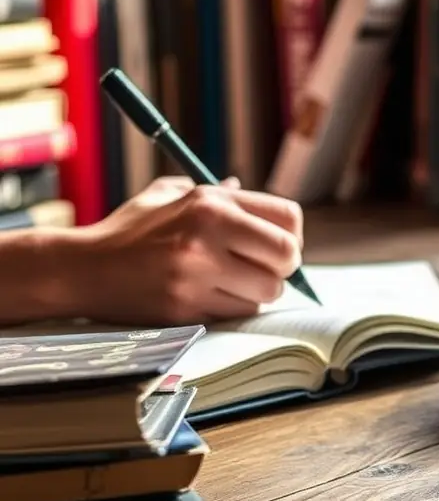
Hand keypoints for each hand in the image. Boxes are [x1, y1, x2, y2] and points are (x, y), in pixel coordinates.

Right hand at [69, 176, 303, 325]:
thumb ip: (212, 194)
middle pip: (286, 257)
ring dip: (256, 294)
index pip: (288, 217)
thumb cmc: (129, 231)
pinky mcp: (188, 307)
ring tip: (231, 285)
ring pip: (266, 292)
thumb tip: (242, 187)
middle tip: (264, 272)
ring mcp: (197, 273)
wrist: (83, 269)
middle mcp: (208, 233)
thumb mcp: (167, 196)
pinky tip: (210, 297)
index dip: (292, 236)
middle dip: (283, 269)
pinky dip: (232, 309)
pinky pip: (237, 314)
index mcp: (210, 202)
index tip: (278, 247)